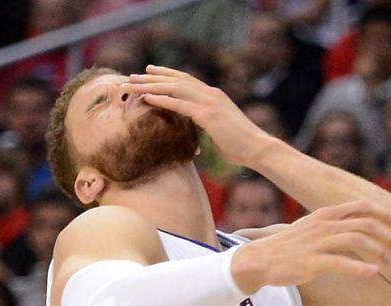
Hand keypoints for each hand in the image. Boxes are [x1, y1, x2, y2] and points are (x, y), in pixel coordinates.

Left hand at [125, 65, 272, 166]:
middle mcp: (211, 94)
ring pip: (174, 89)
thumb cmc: (241, 146)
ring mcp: (209, 103)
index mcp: (215, 96)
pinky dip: (161, 99)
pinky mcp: (207, 115)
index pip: (187, 80)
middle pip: (177, 80)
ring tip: (133, 84)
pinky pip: (179, 104)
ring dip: (151, 85)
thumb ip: (207, 127)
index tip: (150, 71)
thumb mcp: (220, 131)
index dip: (167, 74)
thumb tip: (196, 135)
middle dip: (153, 77)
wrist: (258, 148)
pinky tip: (146, 97)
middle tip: (134, 75)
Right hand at [231, 200, 390, 293]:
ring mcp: (317, 243)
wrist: (260, 259)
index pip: (360, 206)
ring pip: (356, 240)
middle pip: (364, 223)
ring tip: (388, 262)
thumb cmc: (289, 246)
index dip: (382, 213)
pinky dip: (360, 267)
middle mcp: (323, 225)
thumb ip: (332, 224)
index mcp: (325, 214)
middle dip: (384, 235)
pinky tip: (373, 272)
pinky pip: (341, 262)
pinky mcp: (312, 262)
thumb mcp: (311, 227)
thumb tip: (354, 224)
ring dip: (377, 251)